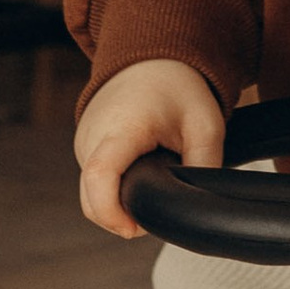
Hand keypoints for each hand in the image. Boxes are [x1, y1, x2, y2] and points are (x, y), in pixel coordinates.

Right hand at [76, 58, 224, 238]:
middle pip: (91, 198)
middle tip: (161, 205)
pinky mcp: (82, 146)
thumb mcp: (207, 125)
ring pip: (91, 194)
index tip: (133, 229)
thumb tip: (194, 205)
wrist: (150, 59)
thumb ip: (203, 166)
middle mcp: (92, 136)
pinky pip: (92, 181)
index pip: (99, 176)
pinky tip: (139, 172)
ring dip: (119, 201)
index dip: (111, 212)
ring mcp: (83, 142)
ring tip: (153, 180)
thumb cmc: (177, 87)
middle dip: (122, 216)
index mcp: (121, 128)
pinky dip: (113, 188)